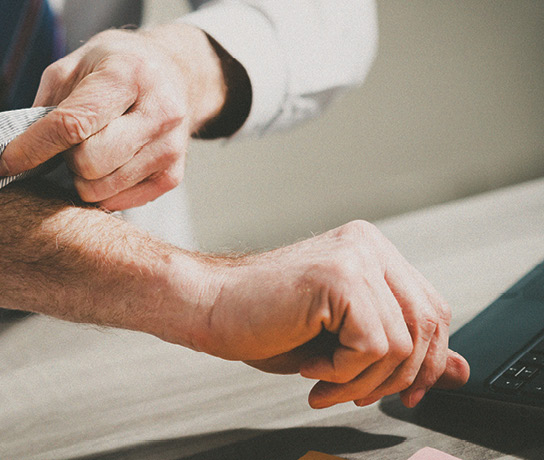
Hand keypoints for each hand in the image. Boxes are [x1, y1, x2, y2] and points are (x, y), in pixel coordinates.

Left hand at [0, 24, 226, 210]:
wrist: (175, 73)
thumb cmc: (116, 67)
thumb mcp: (75, 65)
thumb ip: (46, 103)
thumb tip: (16, 151)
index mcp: (128, 76)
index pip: (72, 124)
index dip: (31, 148)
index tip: (2, 163)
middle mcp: (158, 112)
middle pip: (88, 163)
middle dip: (66, 158)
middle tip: (70, 142)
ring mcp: (170, 147)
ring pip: (100, 189)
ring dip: (82, 176)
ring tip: (91, 149)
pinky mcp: (172, 176)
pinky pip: (117, 202)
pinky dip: (101, 190)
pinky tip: (107, 164)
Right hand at [188, 220, 470, 408]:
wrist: (204, 306)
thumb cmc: (257, 321)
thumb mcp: (340, 342)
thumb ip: (401, 350)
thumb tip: (457, 371)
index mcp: (370, 252)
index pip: (432, 310)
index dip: (427, 361)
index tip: (405, 393)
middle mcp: (368, 246)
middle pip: (429, 325)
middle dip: (400, 377)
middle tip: (356, 396)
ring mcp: (356, 257)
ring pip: (402, 344)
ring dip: (362, 381)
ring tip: (321, 382)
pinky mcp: (340, 279)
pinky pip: (375, 346)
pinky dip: (343, 372)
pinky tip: (310, 366)